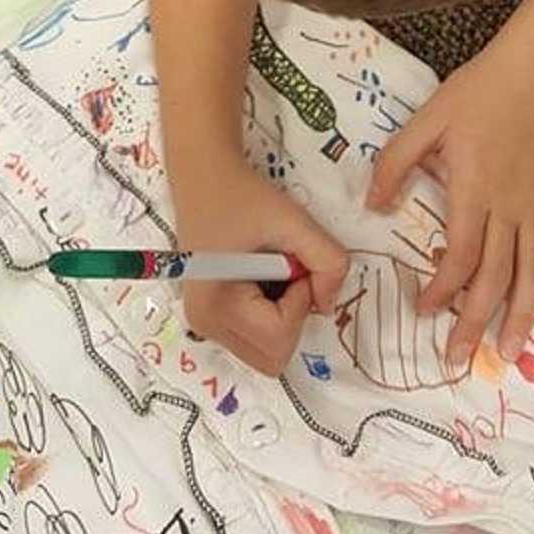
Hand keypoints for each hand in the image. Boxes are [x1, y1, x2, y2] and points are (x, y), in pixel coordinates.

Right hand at [177, 159, 348, 375]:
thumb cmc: (246, 197)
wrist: (207, 177)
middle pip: (273, 356)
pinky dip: (272, 312)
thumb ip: (328, 262)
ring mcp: (205, 325)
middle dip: (293, 314)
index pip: (280, 336)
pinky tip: (261, 275)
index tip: (293, 261)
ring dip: (284, 314)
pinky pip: (257, 336)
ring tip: (271, 268)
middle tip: (285, 268)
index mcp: (216, 306)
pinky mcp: (212, 318)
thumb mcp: (294, 221)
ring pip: (267, 351)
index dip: (301, 298)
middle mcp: (204, 326)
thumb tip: (328, 307)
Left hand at [366, 51, 533, 366]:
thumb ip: (394, 165)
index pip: (459, 256)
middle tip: (460, 358)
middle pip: (494, 277)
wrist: (529, 71)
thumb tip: (372, 207)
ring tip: (508, 350)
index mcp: (472, 192)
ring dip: (520, 315)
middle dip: (476, 322)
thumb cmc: (472, 96)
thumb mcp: (422, 122)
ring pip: (532, 272)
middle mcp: (508, 208)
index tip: (423, 309)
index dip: (442, 289)